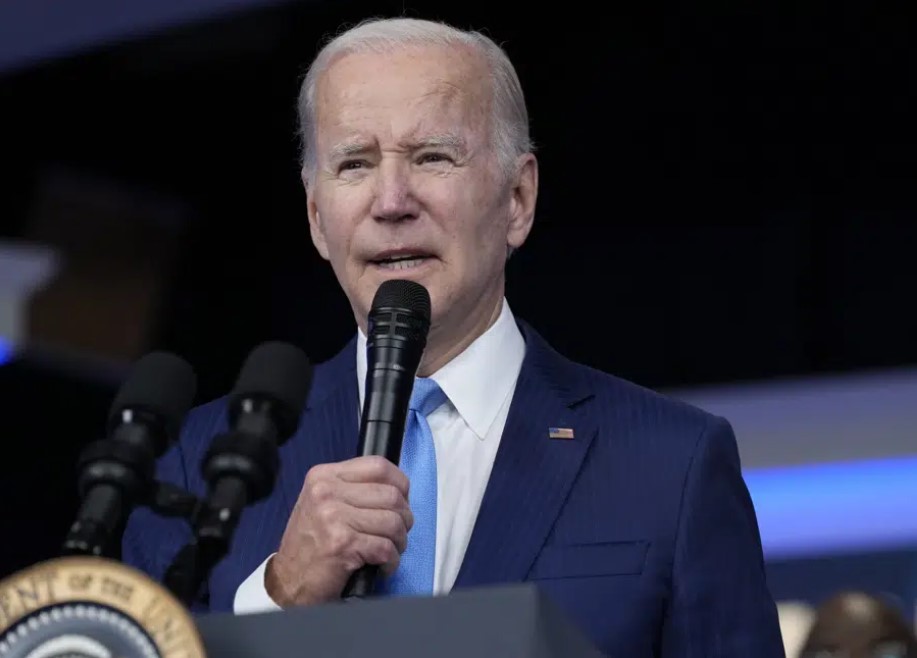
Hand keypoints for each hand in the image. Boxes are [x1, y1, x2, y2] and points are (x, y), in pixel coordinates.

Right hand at [264, 455, 412, 605]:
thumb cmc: (310, 544)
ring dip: (399, 541)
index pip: (379, 466)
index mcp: (324, 476)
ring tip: (390, 550)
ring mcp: (332, 517)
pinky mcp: (342, 544)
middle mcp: (326, 491)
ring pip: (393, 521)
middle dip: (404, 518)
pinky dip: (392, 560)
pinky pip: (385, 547)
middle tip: (397, 533)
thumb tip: (397, 489)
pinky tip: (382, 566)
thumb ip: (354, 489)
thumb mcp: (323, 502)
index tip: (401, 501)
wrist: (286, 582)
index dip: (400, 485)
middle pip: (391, 495)